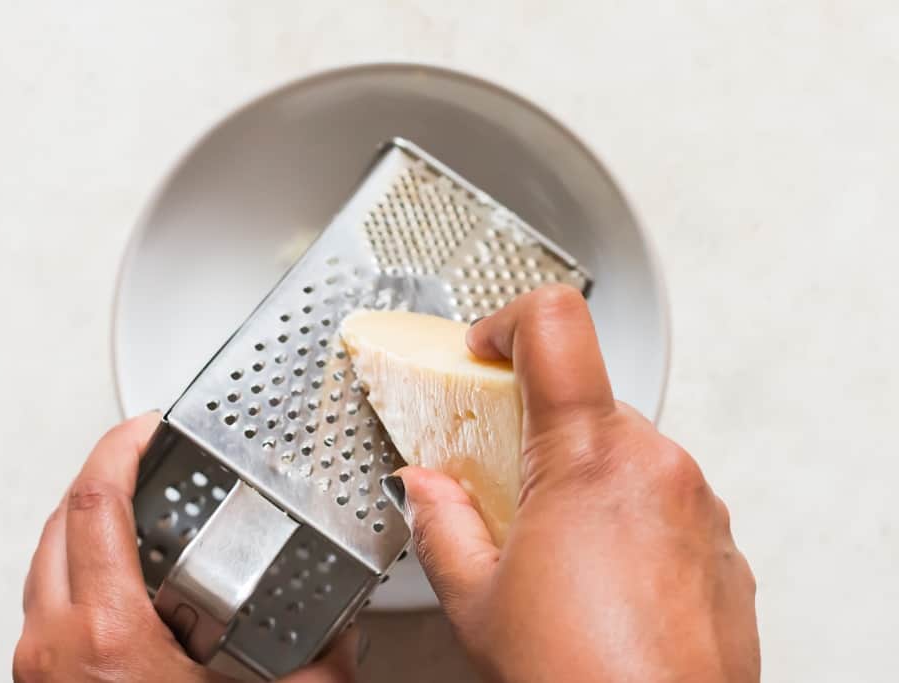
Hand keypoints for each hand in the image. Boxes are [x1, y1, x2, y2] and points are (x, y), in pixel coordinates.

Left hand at [14, 412, 364, 681]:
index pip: (94, 500)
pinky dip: (79, 569)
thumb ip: (322, 659)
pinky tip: (123, 579)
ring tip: (136, 508)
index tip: (147, 424)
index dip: (120, 444)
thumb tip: (347, 627)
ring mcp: (39, 667)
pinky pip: (46, 601)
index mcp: (106, 636)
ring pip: (44, 560)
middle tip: (146, 458)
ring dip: (86, 521)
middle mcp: (55, 646)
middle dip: (102, 475)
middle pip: (58, 519)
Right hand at [394, 285, 759, 681]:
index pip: (556, 326)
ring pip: (626, 454)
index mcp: (587, 459)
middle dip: (538, 434)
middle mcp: (656, 465)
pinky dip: (627, 520)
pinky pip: (664, 501)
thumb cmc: (580, 682)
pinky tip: (601, 582)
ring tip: (554, 551)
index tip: (485, 349)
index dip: (509, 322)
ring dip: (584, 481)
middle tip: (506, 486)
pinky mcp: (722, 544)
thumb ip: (442, 524)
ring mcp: (699, 504)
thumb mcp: (479, 602)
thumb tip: (425, 489)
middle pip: (586, 401)